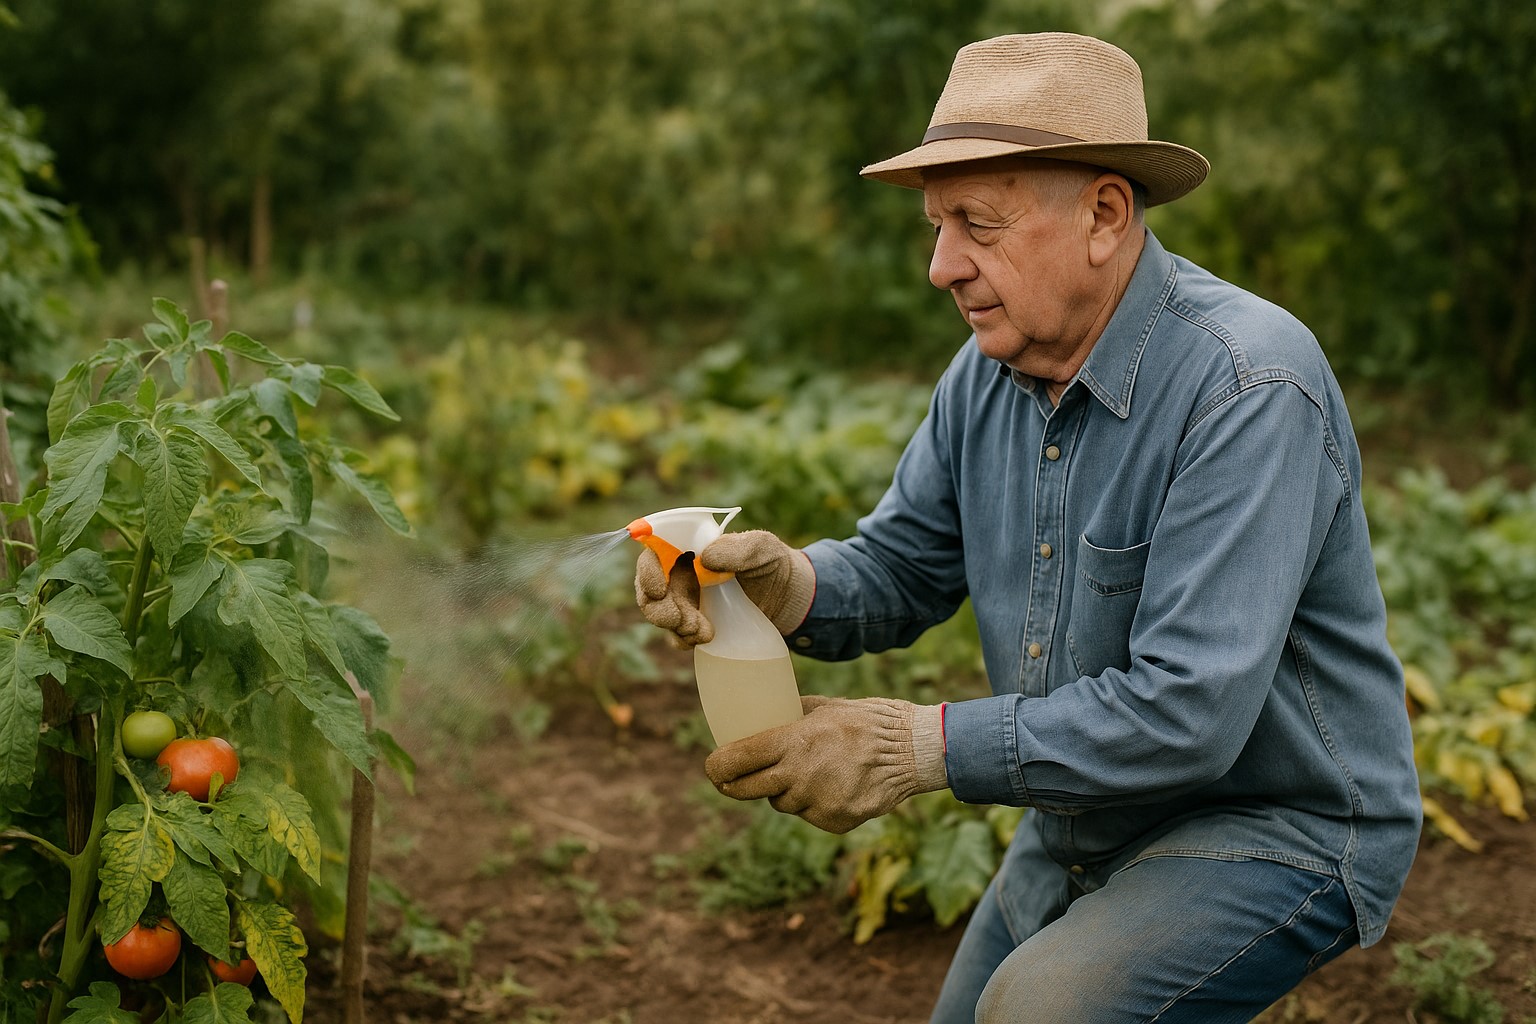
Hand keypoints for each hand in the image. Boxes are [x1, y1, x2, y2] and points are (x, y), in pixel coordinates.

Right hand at [634, 530, 814, 647]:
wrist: (788, 597)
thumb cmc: (771, 562)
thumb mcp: (761, 548)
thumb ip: (738, 548)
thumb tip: (704, 557)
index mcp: (689, 547)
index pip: (653, 553)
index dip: (647, 571)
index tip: (658, 589)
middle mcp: (681, 572)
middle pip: (649, 589)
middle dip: (659, 608)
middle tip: (680, 619)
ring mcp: (687, 600)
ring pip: (661, 614)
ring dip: (674, 625)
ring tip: (704, 630)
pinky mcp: (695, 623)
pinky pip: (677, 635)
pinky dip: (684, 639)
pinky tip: (706, 637)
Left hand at [704, 695, 947, 833]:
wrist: (912, 751)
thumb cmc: (866, 721)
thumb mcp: (823, 707)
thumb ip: (789, 716)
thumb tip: (761, 716)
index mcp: (793, 742)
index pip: (736, 760)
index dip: (717, 767)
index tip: (713, 768)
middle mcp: (799, 775)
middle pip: (747, 790)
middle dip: (736, 785)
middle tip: (734, 780)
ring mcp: (816, 802)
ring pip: (782, 803)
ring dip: (787, 792)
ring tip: (813, 772)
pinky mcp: (834, 822)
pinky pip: (810, 815)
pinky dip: (816, 804)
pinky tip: (837, 786)